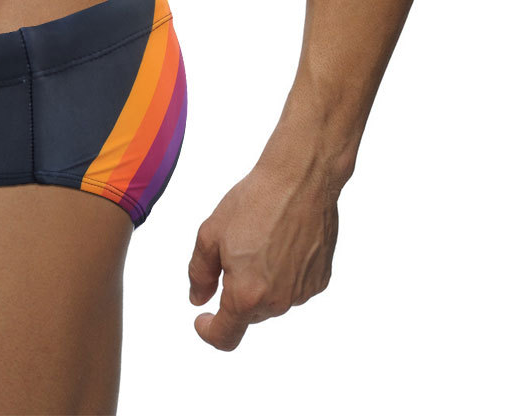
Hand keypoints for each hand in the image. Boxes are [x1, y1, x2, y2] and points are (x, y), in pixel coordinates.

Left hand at [187, 158, 338, 349]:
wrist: (300, 181)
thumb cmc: (254, 202)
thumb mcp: (210, 234)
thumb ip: (199, 273)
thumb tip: (198, 299)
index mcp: (246, 294)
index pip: (225, 336)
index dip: (209, 332)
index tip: (203, 320)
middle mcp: (277, 302)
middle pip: (248, 314)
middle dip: (235, 292)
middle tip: (233, 250)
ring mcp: (302, 293)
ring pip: (271, 300)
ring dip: (260, 282)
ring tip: (261, 239)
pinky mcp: (320, 280)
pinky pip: (293, 287)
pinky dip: (283, 274)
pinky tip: (281, 242)